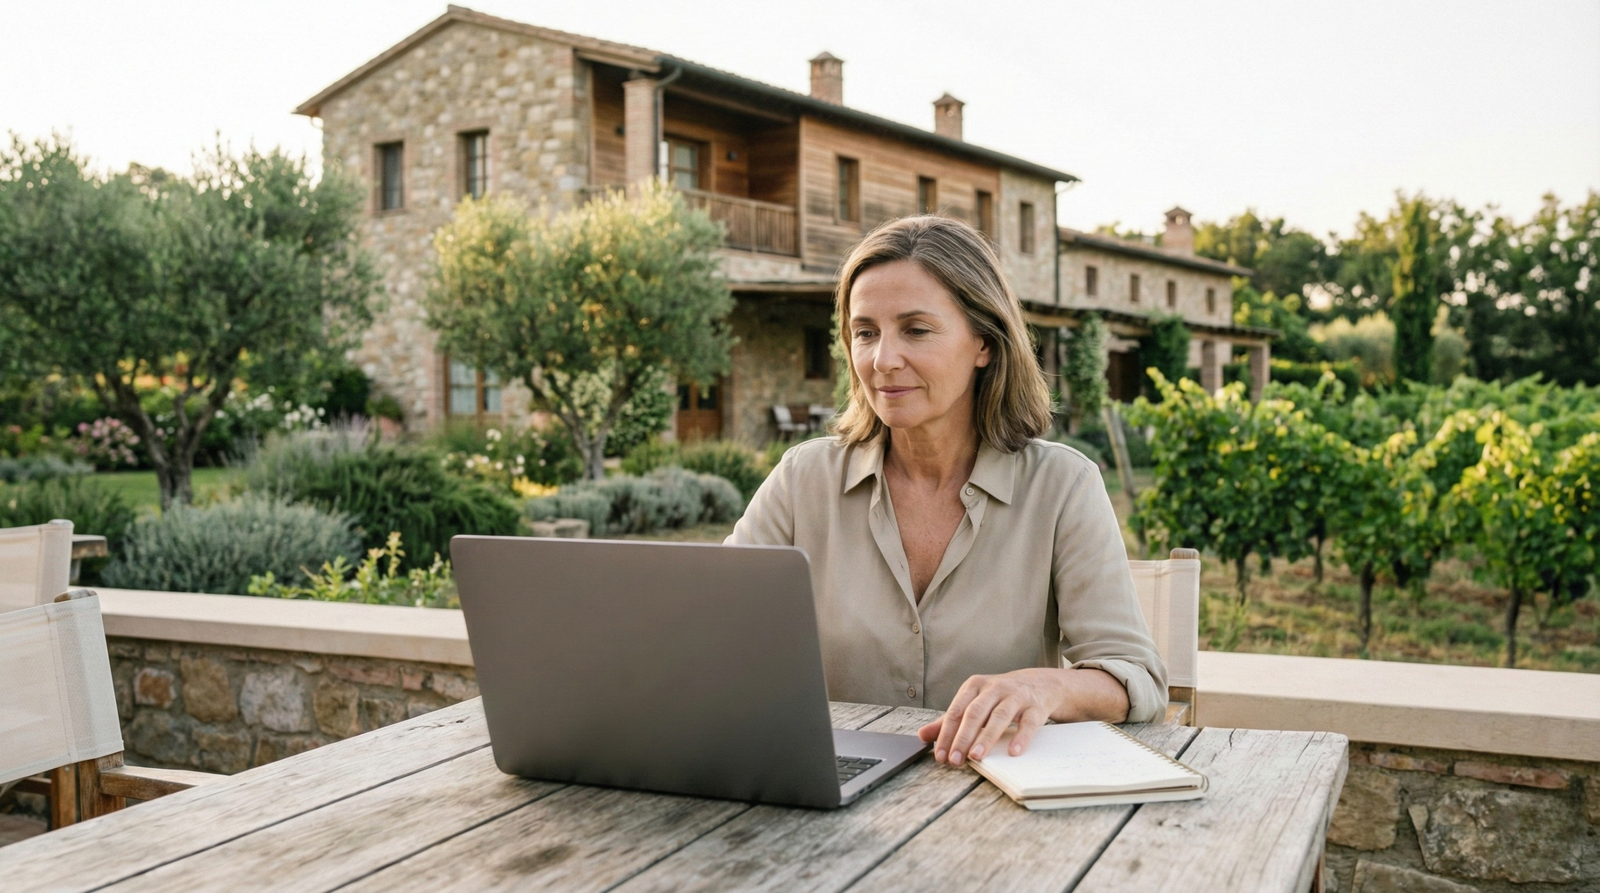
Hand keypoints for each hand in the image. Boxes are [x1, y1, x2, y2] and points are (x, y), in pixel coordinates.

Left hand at [916, 667, 1128, 765]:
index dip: (946, 734)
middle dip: (963, 738)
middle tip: (954, 760)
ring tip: (976, 757)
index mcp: (975, 686)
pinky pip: (1028, 723)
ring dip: (986, 737)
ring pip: (999, 716)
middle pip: (975, 713)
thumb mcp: (975, 703)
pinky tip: (1013, 752)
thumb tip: (922, 736)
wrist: (1041, 683)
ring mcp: (1017, 696)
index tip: (939, 756)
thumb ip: (950, 720)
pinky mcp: (1036, 706)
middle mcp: (995, 688)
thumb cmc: (1001, 697)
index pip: (956, 711)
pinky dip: (1020, 737)